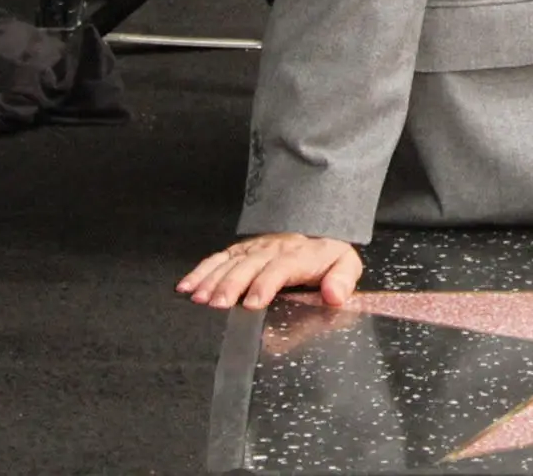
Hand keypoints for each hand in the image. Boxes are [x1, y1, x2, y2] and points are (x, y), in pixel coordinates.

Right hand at [179, 233, 363, 309]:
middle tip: (218, 304)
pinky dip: (200, 271)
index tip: (253, 303)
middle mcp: (274, 248)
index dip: (266, 283)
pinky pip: (218, 259)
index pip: (282, 267)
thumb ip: (344, 279)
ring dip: (213, 279)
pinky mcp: (240, 251)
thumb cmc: (328, 256)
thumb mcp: (346, 264)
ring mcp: (254, 248)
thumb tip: (335, 295)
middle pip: (251, 264)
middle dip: (233, 284)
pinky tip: (186, 286)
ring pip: (231, 261)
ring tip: (198, 298)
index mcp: (301, 254)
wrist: (316, 229)